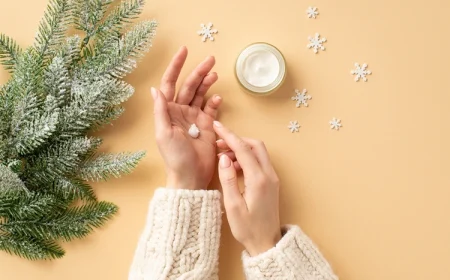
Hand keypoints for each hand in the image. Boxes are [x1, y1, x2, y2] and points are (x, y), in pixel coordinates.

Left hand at [152, 46, 221, 189]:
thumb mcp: (163, 133)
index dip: (176, 67)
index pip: (170, 83)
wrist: (191, 176)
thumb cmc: (174, 157)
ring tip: (215, 74)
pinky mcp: (207, 126)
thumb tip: (155, 89)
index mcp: (168, 111)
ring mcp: (195, 118)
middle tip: (211, 60)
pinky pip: (211, 109)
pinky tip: (218, 97)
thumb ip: (161, 111)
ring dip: (207, 83)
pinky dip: (215, 102)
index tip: (184, 51)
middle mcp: (181, 112)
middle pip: (189, 86)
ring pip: (201, 94)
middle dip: (199, 72)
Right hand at [213, 121, 281, 255]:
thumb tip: (224, 158)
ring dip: (241, 149)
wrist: (266, 243)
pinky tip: (233, 167)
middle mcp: (269, 175)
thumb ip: (228, 180)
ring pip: (258, 152)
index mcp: (258, 179)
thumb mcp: (233, 206)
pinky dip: (246, 158)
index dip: (229, 135)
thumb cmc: (248, 228)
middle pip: (255, 145)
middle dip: (236, 140)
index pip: (243, 149)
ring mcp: (272, 178)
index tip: (217, 126)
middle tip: (218, 144)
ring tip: (222, 157)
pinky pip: (259, 162)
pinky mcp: (271, 182)